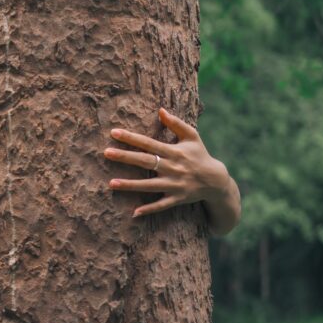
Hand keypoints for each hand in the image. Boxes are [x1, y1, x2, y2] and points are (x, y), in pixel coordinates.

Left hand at [104, 107, 240, 234]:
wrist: (216, 181)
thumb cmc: (200, 155)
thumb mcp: (192, 136)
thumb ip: (176, 123)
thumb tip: (160, 110)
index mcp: (174, 152)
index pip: (148, 143)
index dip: (131, 138)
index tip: (114, 132)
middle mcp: (173, 168)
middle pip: (145, 162)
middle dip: (125, 157)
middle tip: (106, 153)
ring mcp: (174, 185)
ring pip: (149, 186)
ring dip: (130, 185)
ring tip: (111, 183)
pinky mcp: (177, 199)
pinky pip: (161, 205)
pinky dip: (149, 209)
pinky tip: (134, 213)